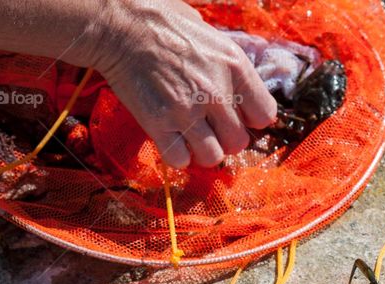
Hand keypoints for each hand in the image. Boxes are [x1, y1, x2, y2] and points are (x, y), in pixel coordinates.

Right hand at [94, 0, 276, 167]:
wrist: (119, 25)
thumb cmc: (164, 23)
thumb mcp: (211, 35)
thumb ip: (230, 67)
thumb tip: (241, 91)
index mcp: (235, 67)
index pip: (265, 115)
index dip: (252, 119)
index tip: (238, 115)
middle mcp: (216, 92)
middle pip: (238, 142)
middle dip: (226, 140)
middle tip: (211, 128)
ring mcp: (187, 111)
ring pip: (213, 157)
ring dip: (204, 152)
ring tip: (192, 138)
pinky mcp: (158, 123)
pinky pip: (180, 159)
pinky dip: (178, 156)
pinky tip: (173, 140)